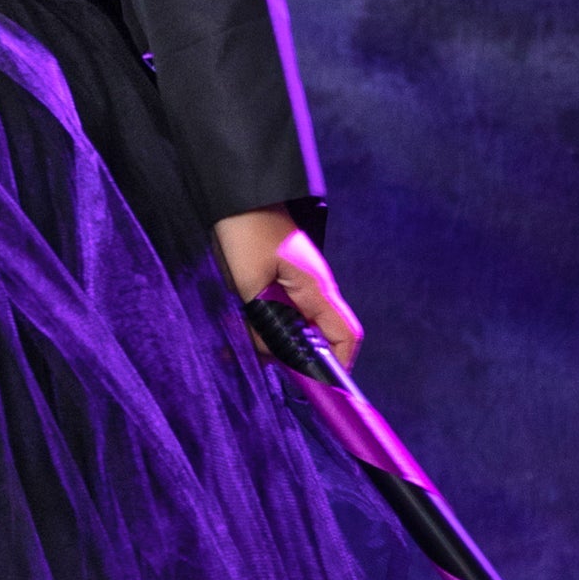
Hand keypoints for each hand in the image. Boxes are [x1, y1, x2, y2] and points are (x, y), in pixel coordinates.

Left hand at [211, 207, 363, 370]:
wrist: (234, 193)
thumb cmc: (246, 232)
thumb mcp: (250, 283)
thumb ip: (264, 324)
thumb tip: (271, 354)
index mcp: (317, 289)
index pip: (345, 336)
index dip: (336, 366)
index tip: (314, 386)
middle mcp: (314, 288)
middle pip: (318, 336)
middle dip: (293, 356)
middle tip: (259, 365)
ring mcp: (298, 282)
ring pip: (294, 324)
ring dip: (269, 339)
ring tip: (236, 345)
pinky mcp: (279, 276)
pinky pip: (277, 310)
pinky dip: (259, 323)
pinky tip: (234, 325)